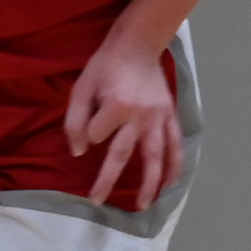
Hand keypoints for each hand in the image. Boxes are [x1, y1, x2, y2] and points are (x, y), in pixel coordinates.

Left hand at [65, 26, 182, 211]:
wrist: (138, 45)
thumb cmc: (106, 65)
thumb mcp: (81, 87)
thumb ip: (75, 119)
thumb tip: (79, 151)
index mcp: (116, 106)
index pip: (95, 134)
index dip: (87, 135)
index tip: (86, 130)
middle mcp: (139, 116)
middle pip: (123, 155)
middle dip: (107, 180)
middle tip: (97, 202)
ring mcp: (158, 118)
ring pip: (155, 156)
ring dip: (150, 182)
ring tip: (145, 204)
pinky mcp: (170, 116)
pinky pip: (175, 144)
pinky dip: (175, 164)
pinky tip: (171, 183)